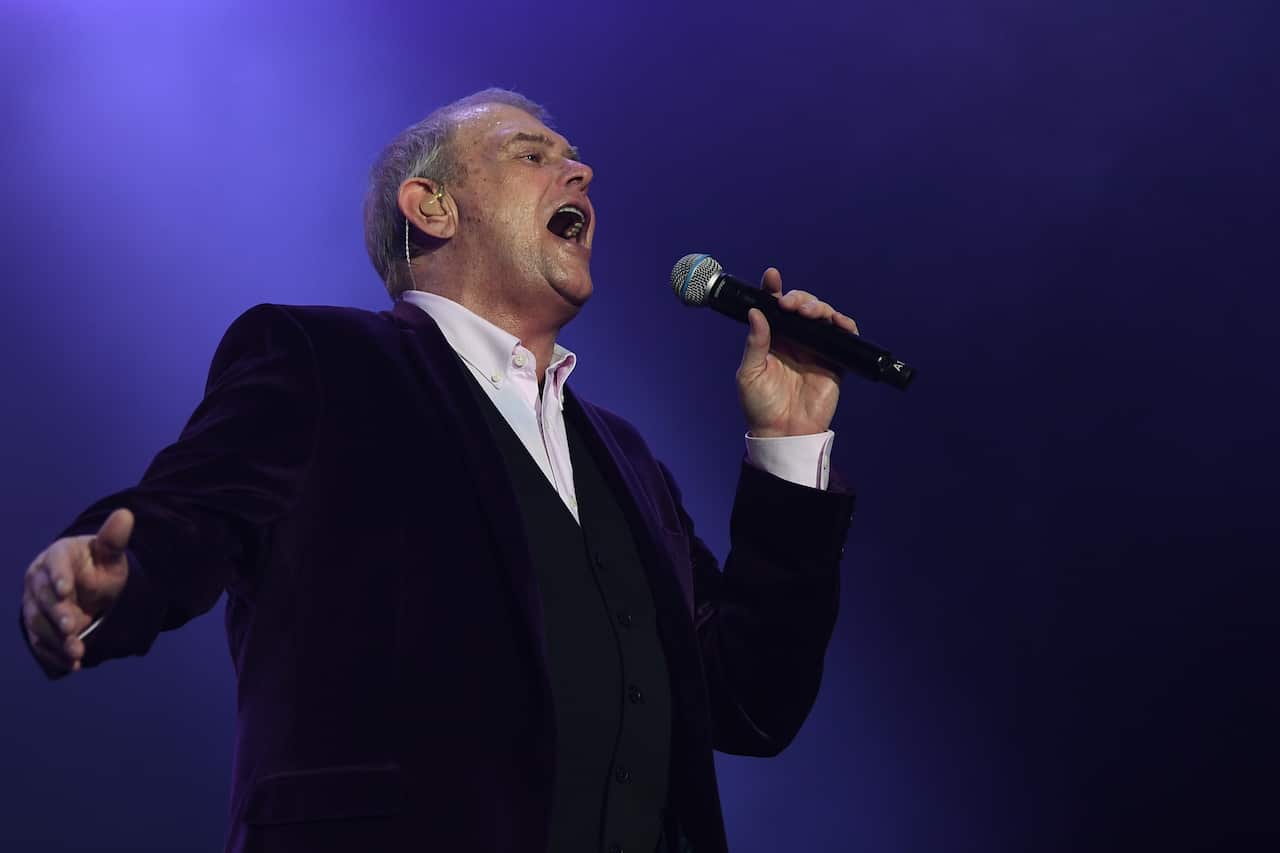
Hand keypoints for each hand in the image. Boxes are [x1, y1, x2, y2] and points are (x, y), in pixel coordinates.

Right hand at [21, 508, 132, 673]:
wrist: (89, 587)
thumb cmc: (99, 566)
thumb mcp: (110, 554)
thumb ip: (114, 539)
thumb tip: (126, 514)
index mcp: (56, 557)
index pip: (54, 565)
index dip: (59, 578)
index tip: (67, 592)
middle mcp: (38, 580)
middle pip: (44, 598)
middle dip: (57, 615)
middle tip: (72, 629)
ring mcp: (34, 604)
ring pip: (39, 623)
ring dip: (55, 639)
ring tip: (77, 653)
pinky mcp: (36, 625)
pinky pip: (40, 641)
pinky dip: (53, 654)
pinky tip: (70, 666)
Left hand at [736, 267, 859, 437]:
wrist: (784, 433)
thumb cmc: (760, 406)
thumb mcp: (749, 373)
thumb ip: (756, 343)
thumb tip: (756, 312)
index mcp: (772, 339)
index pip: (774, 308)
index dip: (774, 290)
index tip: (771, 277)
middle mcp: (794, 340)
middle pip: (801, 306)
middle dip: (799, 298)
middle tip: (791, 305)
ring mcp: (816, 348)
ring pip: (822, 316)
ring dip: (818, 307)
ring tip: (809, 312)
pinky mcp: (835, 360)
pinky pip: (844, 336)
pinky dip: (844, 324)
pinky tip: (837, 322)